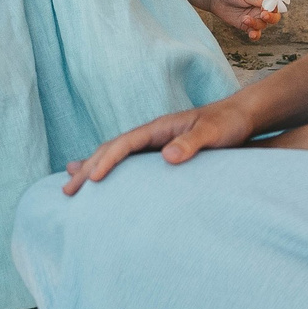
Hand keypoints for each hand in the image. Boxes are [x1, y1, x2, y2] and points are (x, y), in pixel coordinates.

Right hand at [62, 91, 263, 193]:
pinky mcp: (160, 154)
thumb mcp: (214, 133)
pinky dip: (109, 171)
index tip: (91, 180)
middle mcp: (151, 135)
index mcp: (159, 128)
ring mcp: (154, 144)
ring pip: (115, 157)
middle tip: (67, 191)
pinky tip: (99, 181)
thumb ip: (191, 143)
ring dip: (91, 169)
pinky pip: (128, 164)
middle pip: (111, 150)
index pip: (124, 144)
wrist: (241, 117)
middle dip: (87, 169)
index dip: (106, 161)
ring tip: (69, 185)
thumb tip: (167, 156)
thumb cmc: (228, 123)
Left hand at [202, 0, 278, 40]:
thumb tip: (272, 3)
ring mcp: (254, 17)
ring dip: (256, 24)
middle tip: (263, 15)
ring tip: (245, 19)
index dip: (274, 7)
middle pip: (274, 17)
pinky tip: (252, 34)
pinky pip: (255, 32)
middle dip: (270, 18)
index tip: (266, 8)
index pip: (275, 3)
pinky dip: (255, 35)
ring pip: (263, 25)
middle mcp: (261, 7)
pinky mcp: (247, 25)